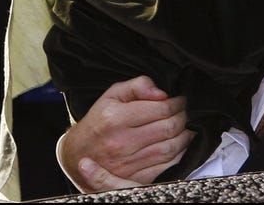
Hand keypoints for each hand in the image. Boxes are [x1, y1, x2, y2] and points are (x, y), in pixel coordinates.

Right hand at [59, 75, 193, 191]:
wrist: (78, 154)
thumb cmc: (98, 121)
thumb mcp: (111, 95)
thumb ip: (137, 86)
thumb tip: (161, 93)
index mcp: (116, 118)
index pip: (160, 108)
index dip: (177, 102)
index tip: (180, 100)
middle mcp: (122, 142)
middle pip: (169, 127)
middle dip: (183, 117)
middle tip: (185, 111)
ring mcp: (128, 163)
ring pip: (171, 148)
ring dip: (184, 135)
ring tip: (185, 126)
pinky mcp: (134, 178)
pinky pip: (166, 166)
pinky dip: (179, 153)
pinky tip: (179, 143)